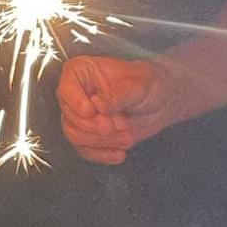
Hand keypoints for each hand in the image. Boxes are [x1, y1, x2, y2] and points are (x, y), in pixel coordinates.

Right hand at [57, 55, 173, 164]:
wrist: (160, 100)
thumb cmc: (147, 83)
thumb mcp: (137, 85)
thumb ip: (118, 96)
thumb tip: (100, 106)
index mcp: (81, 72)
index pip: (66, 89)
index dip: (76, 102)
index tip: (91, 111)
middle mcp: (76, 94)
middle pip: (70, 117)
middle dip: (92, 127)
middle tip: (112, 127)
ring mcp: (79, 116)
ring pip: (76, 136)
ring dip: (101, 142)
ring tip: (127, 138)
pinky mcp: (88, 135)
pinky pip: (85, 150)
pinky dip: (102, 154)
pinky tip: (119, 154)